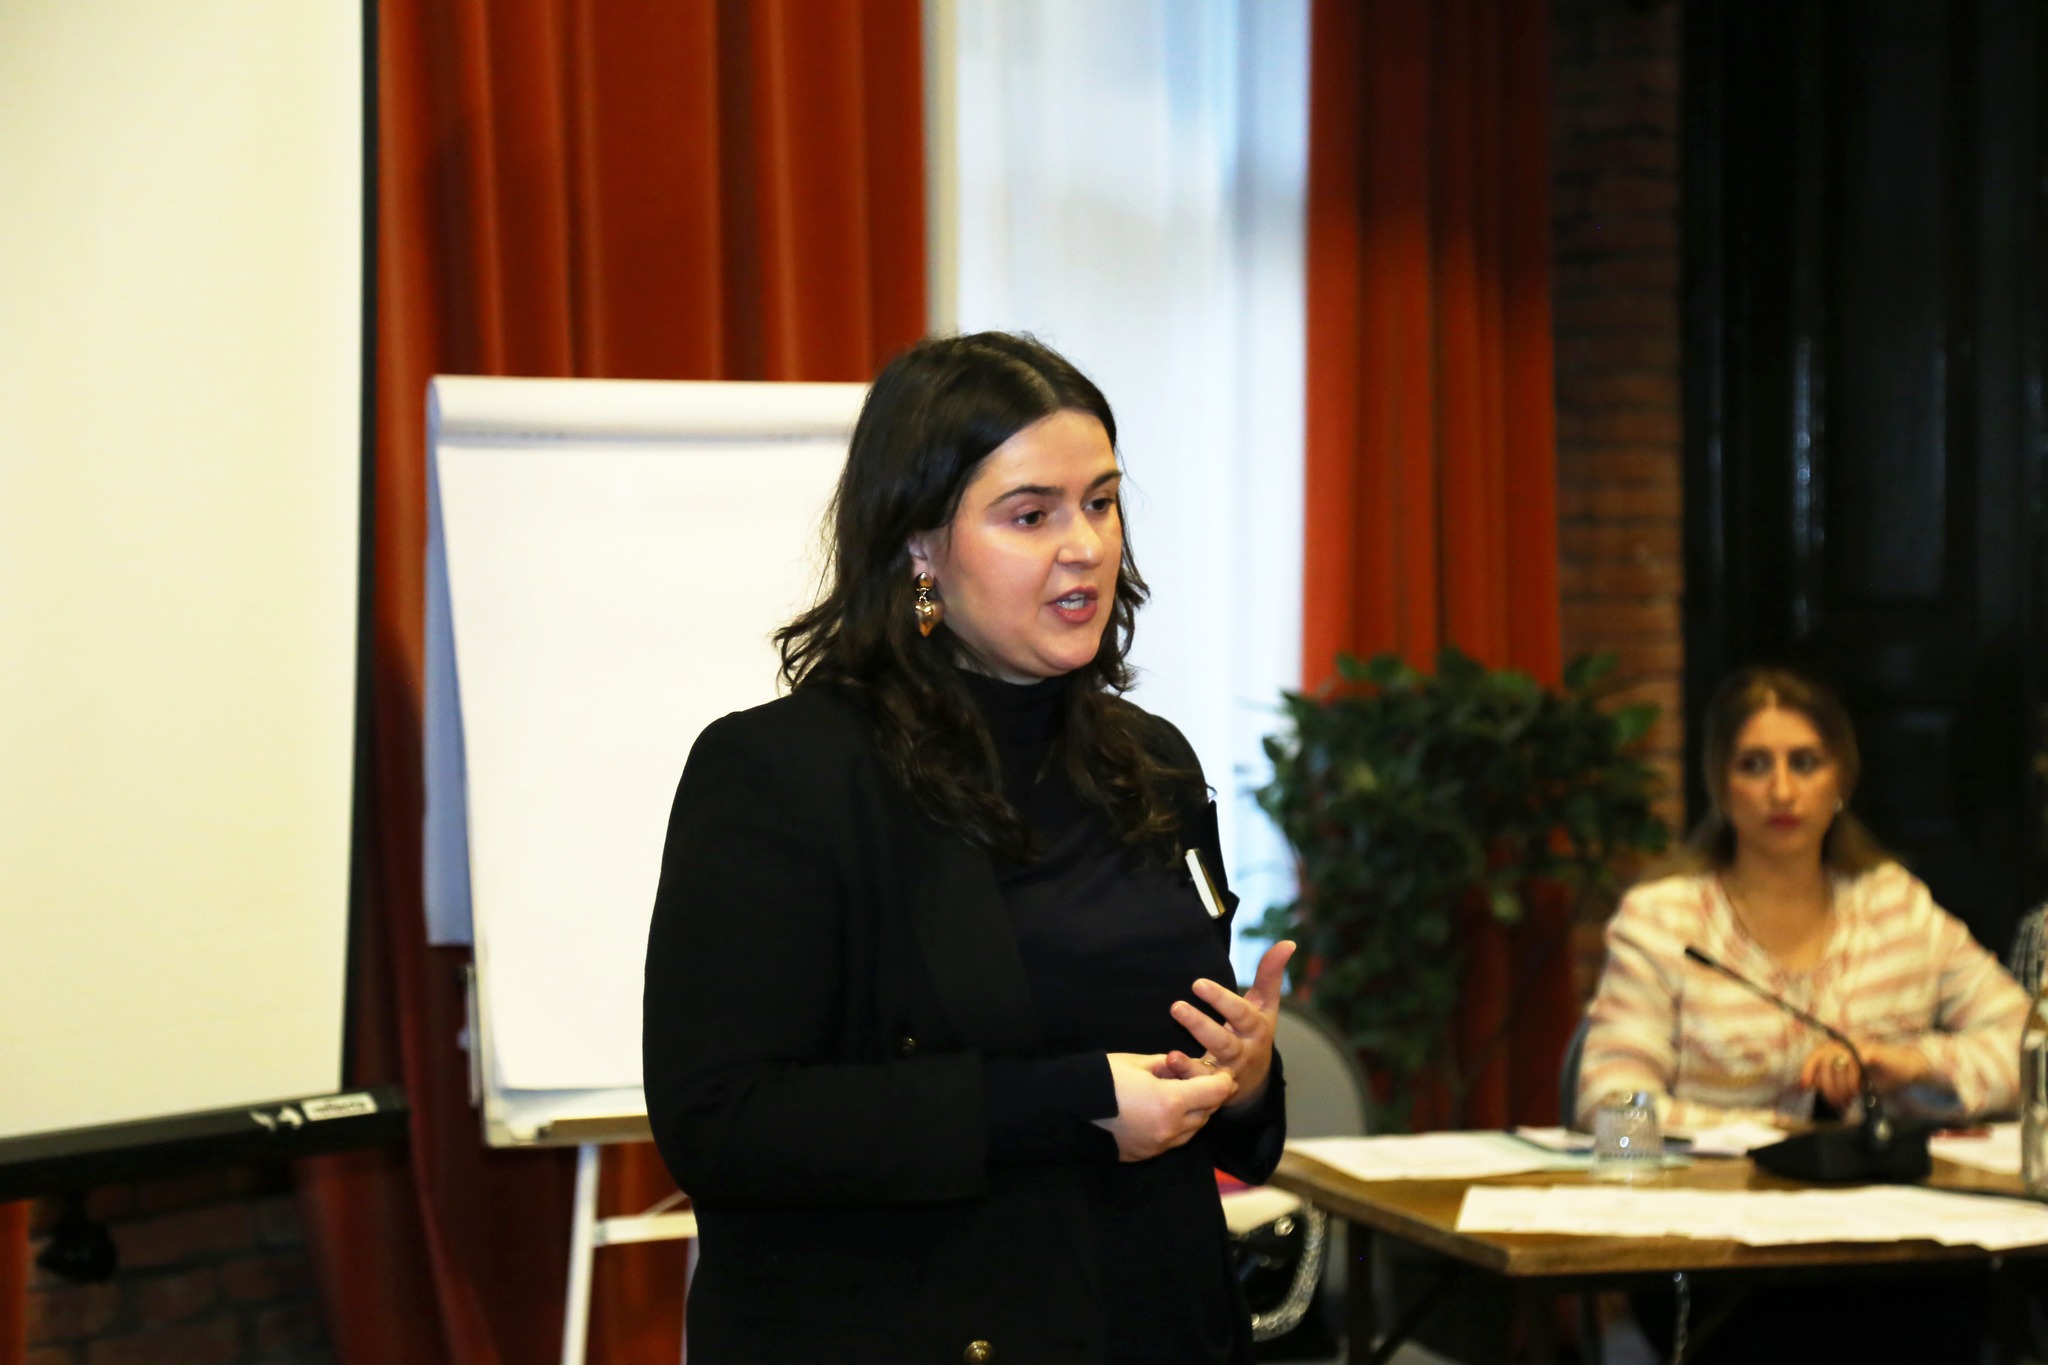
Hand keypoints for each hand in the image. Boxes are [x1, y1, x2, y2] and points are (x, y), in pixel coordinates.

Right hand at [1093, 1052, 1238, 1161]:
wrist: (1066, 1110)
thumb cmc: (1101, 1079)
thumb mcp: (1136, 1063)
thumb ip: (1166, 1066)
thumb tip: (1180, 1066)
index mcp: (1171, 1102)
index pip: (1215, 1093)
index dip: (1223, 1081)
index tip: (1224, 1074)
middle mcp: (1170, 1129)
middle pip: (1207, 1114)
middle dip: (1210, 1097)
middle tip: (1206, 1081)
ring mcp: (1157, 1146)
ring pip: (1192, 1131)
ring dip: (1195, 1114)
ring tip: (1185, 1096)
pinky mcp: (1144, 1155)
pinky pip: (1172, 1141)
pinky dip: (1177, 1127)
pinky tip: (1165, 1113)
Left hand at [1167, 940, 1295, 1113]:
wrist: (1254, 1082)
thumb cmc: (1255, 1032)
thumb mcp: (1265, 1006)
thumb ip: (1270, 974)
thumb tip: (1288, 942)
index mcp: (1255, 1030)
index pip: (1241, 1014)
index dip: (1221, 1000)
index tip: (1198, 984)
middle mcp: (1242, 1053)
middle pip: (1223, 1042)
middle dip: (1200, 1026)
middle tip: (1176, 1007)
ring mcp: (1226, 1074)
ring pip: (1209, 1072)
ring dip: (1189, 1065)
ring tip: (1171, 1054)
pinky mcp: (1210, 1091)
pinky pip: (1196, 1090)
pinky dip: (1182, 1081)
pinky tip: (1167, 1067)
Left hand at [1800, 1039, 1931, 1109]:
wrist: (1910, 1070)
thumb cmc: (1884, 1077)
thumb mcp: (1857, 1083)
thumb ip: (1840, 1084)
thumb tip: (1821, 1093)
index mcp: (1842, 1051)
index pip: (1816, 1056)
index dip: (1807, 1070)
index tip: (1806, 1086)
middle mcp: (1848, 1046)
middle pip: (1825, 1062)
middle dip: (1828, 1086)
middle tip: (1837, 1102)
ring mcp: (1859, 1047)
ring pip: (1838, 1064)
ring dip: (1840, 1086)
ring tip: (1847, 1100)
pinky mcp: (1871, 1051)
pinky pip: (1855, 1062)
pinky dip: (1853, 1078)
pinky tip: (1858, 1089)